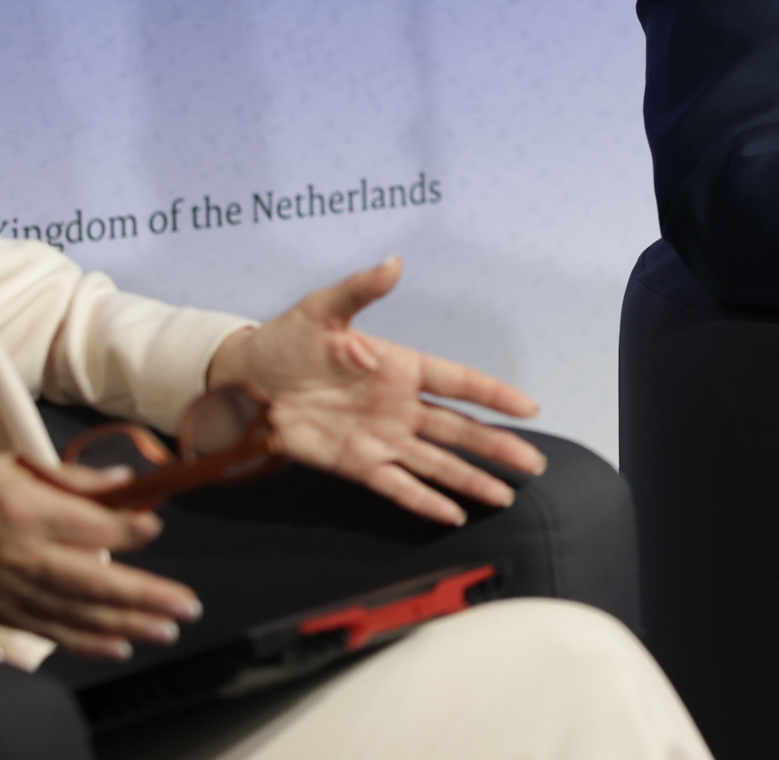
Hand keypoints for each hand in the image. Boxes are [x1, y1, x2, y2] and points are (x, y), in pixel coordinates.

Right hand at [0, 454, 200, 659]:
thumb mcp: (11, 465)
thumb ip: (71, 477)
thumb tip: (125, 480)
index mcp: (29, 512)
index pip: (94, 527)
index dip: (131, 528)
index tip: (156, 526)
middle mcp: (25, 556)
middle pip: (95, 580)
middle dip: (145, 595)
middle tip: (186, 606)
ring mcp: (13, 589)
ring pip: (78, 612)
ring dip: (127, 624)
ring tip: (167, 630)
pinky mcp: (2, 611)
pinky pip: (51, 630)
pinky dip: (86, 642)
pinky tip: (119, 647)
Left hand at [205, 257, 545, 525]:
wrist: (245, 382)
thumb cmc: (286, 342)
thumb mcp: (322, 309)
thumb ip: (361, 289)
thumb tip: (393, 263)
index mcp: (400, 367)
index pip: (459, 383)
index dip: (494, 396)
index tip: (529, 409)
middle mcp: (399, 406)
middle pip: (460, 429)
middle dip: (497, 446)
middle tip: (533, 463)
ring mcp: (381, 438)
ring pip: (437, 462)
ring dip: (471, 479)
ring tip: (505, 495)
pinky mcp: (356, 464)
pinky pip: (397, 486)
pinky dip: (424, 501)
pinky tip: (452, 515)